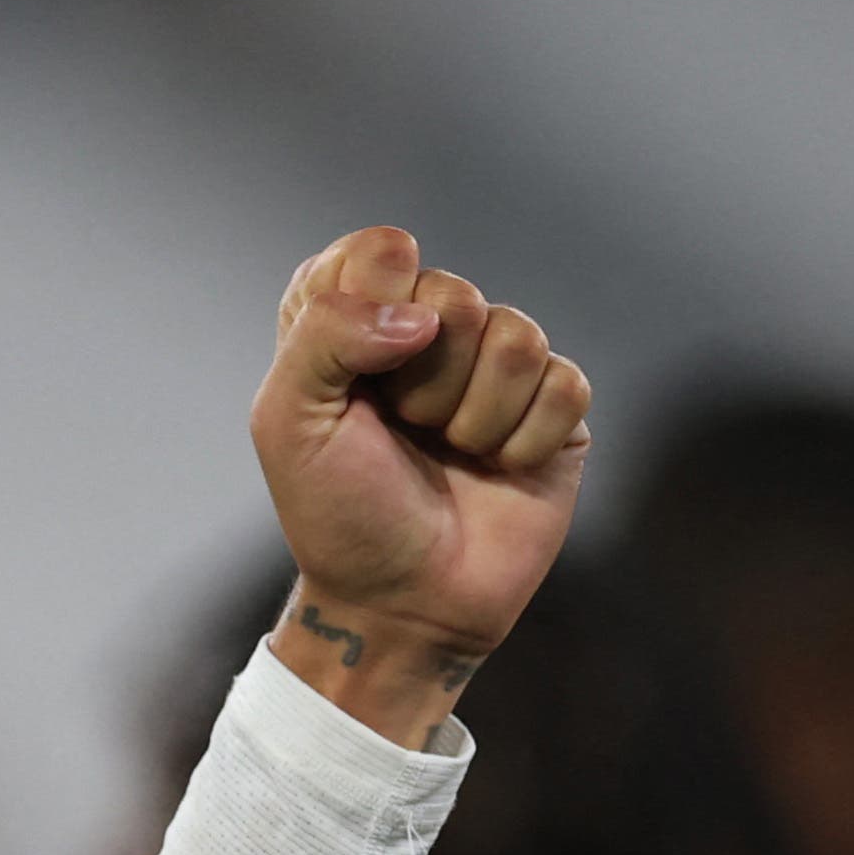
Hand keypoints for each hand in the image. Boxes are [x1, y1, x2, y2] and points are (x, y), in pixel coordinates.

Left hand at [250, 226, 594, 745]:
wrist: (402, 604)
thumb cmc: (337, 514)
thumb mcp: (288, 421)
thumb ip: (325, 333)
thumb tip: (422, 312)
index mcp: (354, 320)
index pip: (379, 250)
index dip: (372, 305)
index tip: (354, 377)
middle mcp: (427, 332)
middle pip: (454, 294)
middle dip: (422, 381)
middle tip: (402, 432)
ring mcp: (495, 368)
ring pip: (517, 336)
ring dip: (473, 416)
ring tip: (448, 455)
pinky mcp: (555, 409)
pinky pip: (565, 384)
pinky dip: (524, 440)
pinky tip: (497, 470)